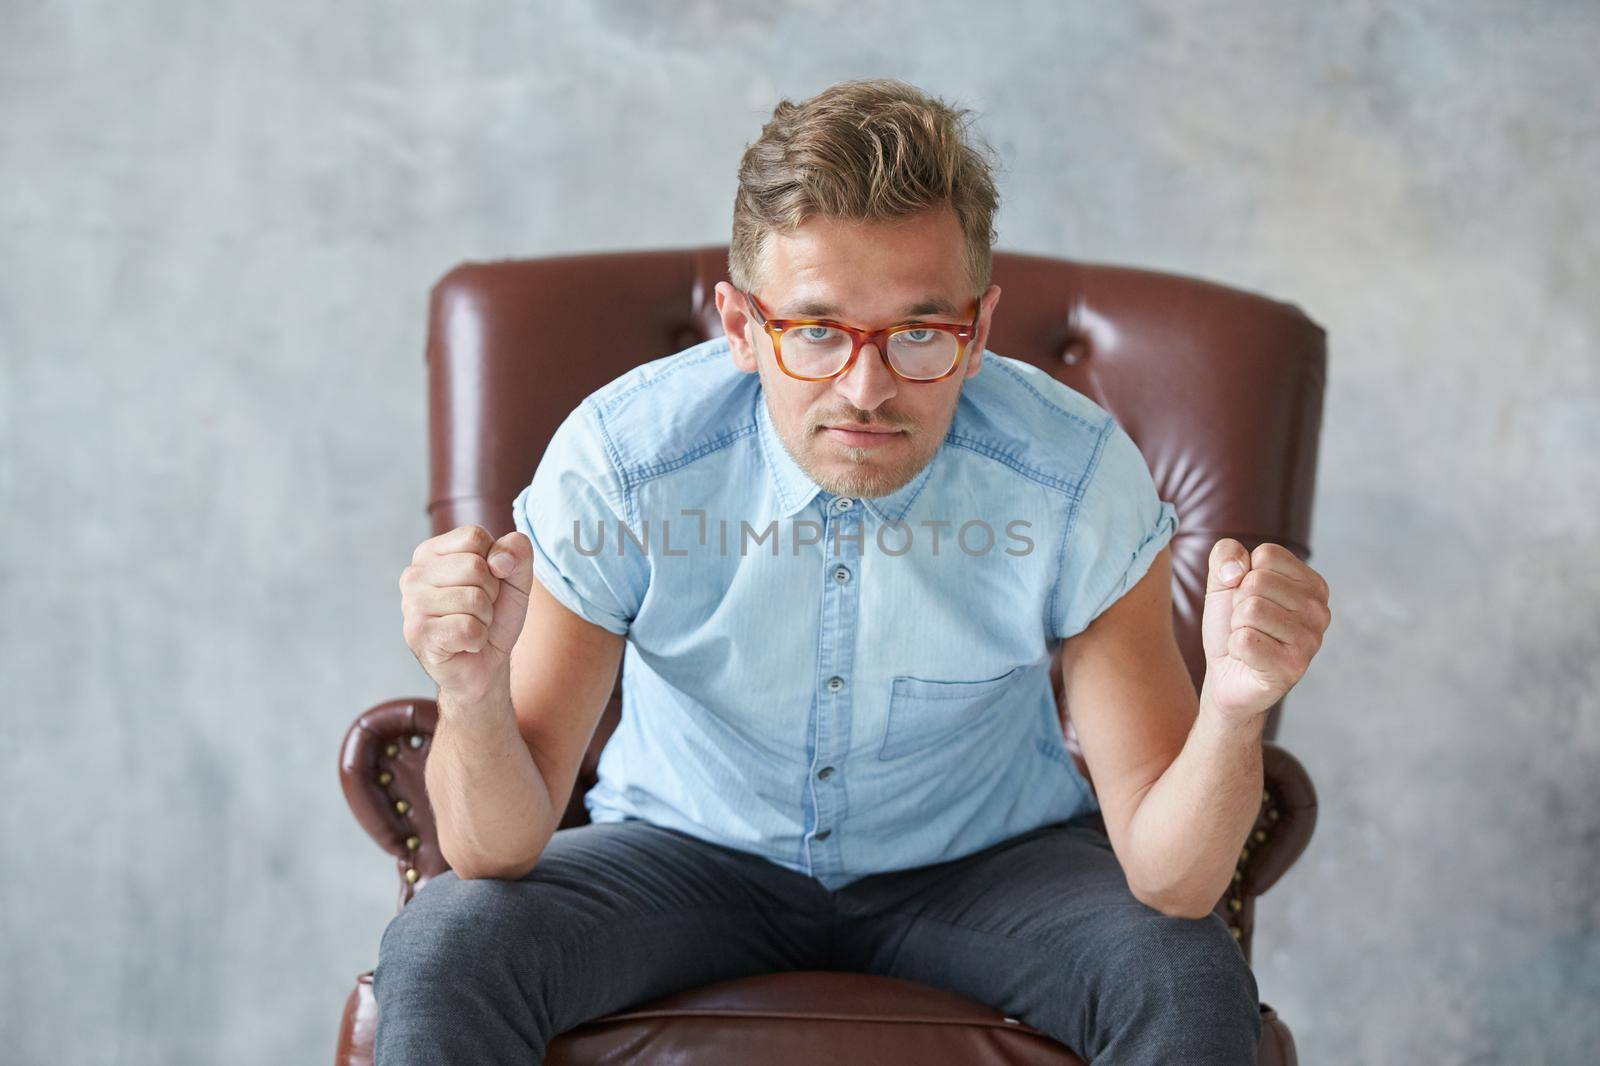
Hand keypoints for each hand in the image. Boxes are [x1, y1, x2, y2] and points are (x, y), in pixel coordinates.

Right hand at [399, 524, 532, 705]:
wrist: (485, 664)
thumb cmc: (495, 616)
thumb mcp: (516, 578)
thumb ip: (517, 552)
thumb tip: (499, 560)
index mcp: (431, 552)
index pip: (475, 536)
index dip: (495, 562)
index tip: (487, 583)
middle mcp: (414, 574)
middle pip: (475, 566)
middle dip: (491, 593)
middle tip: (479, 610)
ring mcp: (411, 604)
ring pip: (473, 598)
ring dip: (485, 618)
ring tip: (472, 626)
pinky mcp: (417, 633)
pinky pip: (468, 628)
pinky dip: (477, 639)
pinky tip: (464, 643)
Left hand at [1199, 538, 1331, 726]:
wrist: (1226, 674)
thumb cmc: (1232, 625)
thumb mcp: (1223, 581)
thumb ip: (1225, 554)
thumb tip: (1237, 570)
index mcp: (1313, 584)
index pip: (1267, 555)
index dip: (1244, 576)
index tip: (1249, 598)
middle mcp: (1320, 611)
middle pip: (1257, 582)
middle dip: (1238, 604)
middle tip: (1248, 625)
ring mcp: (1311, 641)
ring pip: (1250, 611)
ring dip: (1237, 627)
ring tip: (1249, 640)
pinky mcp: (1293, 667)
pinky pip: (1244, 640)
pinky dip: (1235, 648)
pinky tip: (1249, 658)